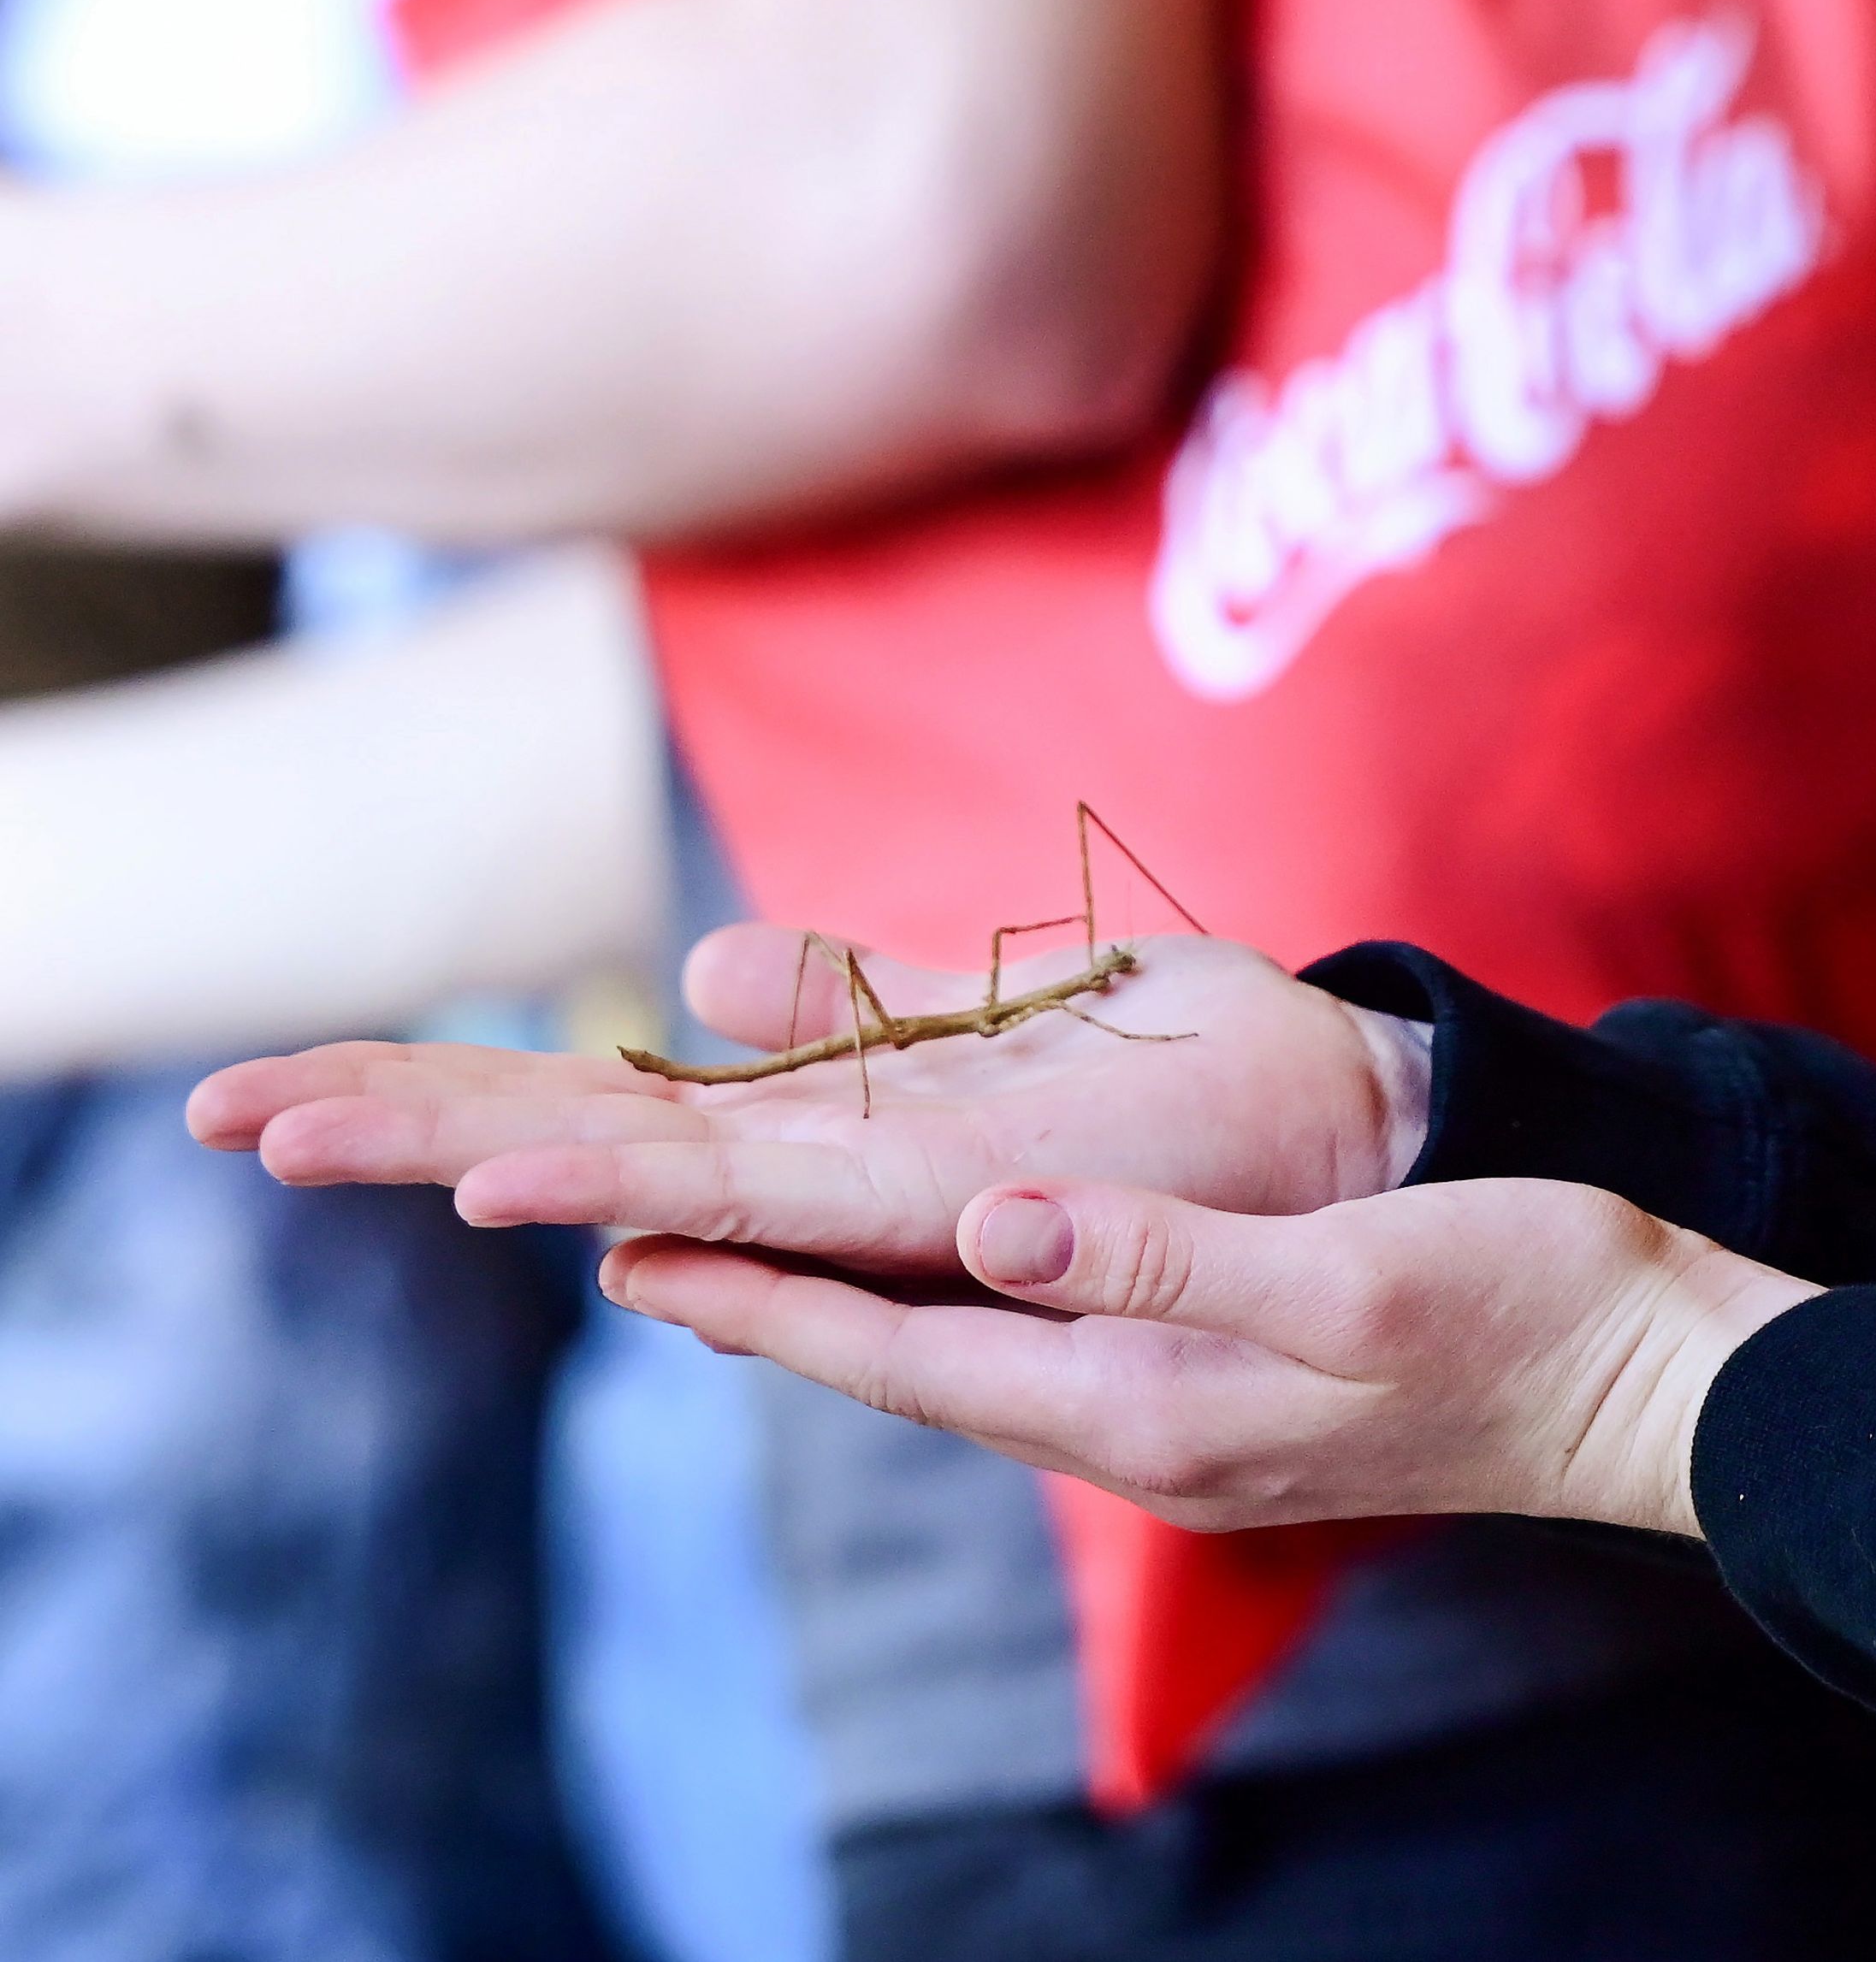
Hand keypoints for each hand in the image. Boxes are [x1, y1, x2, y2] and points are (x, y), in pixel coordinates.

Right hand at [187, 929, 1430, 1271]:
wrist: (1374, 1133)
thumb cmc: (1213, 1076)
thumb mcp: (1010, 1001)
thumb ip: (856, 995)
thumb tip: (700, 965)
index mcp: (835, 1121)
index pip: (601, 1099)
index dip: (445, 1085)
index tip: (290, 1072)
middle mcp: (837, 1172)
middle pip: (580, 1138)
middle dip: (403, 1119)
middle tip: (219, 1107)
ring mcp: (888, 1190)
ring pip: (642, 1168)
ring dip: (474, 1145)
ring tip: (305, 1127)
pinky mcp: (959, 1192)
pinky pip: (780, 1188)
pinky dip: (644, 1182)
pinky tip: (535, 1179)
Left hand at [603, 1172, 1819, 1541]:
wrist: (1650, 1379)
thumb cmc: (1521, 1303)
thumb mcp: (1347, 1272)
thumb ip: (1165, 1256)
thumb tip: (990, 1222)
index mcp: (1155, 1409)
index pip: (914, 1357)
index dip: (768, 1303)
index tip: (634, 1257)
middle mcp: (1147, 1434)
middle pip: (916, 1370)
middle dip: (772, 1310)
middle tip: (635, 1250)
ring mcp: (1191, 1425)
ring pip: (974, 1364)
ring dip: (852, 1309)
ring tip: (738, 1251)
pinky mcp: (1236, 1396)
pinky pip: (1048, 1354)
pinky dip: (957, 1306)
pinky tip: (935, 1269)